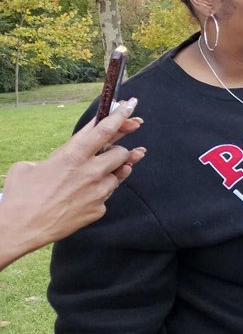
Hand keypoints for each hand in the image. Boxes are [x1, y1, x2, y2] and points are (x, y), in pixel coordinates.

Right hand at [0, 98, 145, 267]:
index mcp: (72, 155)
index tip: (131, 106)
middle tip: (110, 151)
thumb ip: (59, 155)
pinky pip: (108, 195)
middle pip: (122, 152)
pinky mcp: (99, 209)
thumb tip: (71, 155)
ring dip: (113, 171)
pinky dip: (101, 193)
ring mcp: (97, 192)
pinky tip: (85, 196)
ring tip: (96, 174)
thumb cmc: (21, 194)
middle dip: (119, 150)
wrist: (20, 228)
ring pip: (120, 174)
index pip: (104, 129)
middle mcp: (90, 171)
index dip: (120, 116)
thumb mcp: (32, 164)